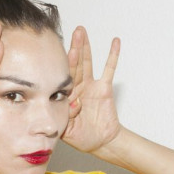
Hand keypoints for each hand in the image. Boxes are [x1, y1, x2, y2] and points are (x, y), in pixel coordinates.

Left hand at [61, 26, 121, 154]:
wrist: (100, 142)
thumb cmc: (82, 137)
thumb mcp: (68, 131)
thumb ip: (66, 118)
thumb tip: (72, 105)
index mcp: (64, 97)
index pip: (62, 82)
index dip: (63, 76)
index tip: (59, 67)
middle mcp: (76, 89)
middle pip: (73, 66)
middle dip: (72, 50)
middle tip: (72, 34)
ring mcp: (90, 87)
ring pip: (86, 64)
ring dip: (85, 48)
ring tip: (81, 32)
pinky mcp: (104, 88)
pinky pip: (109, 70)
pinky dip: (112, 56)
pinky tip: (115, 42)